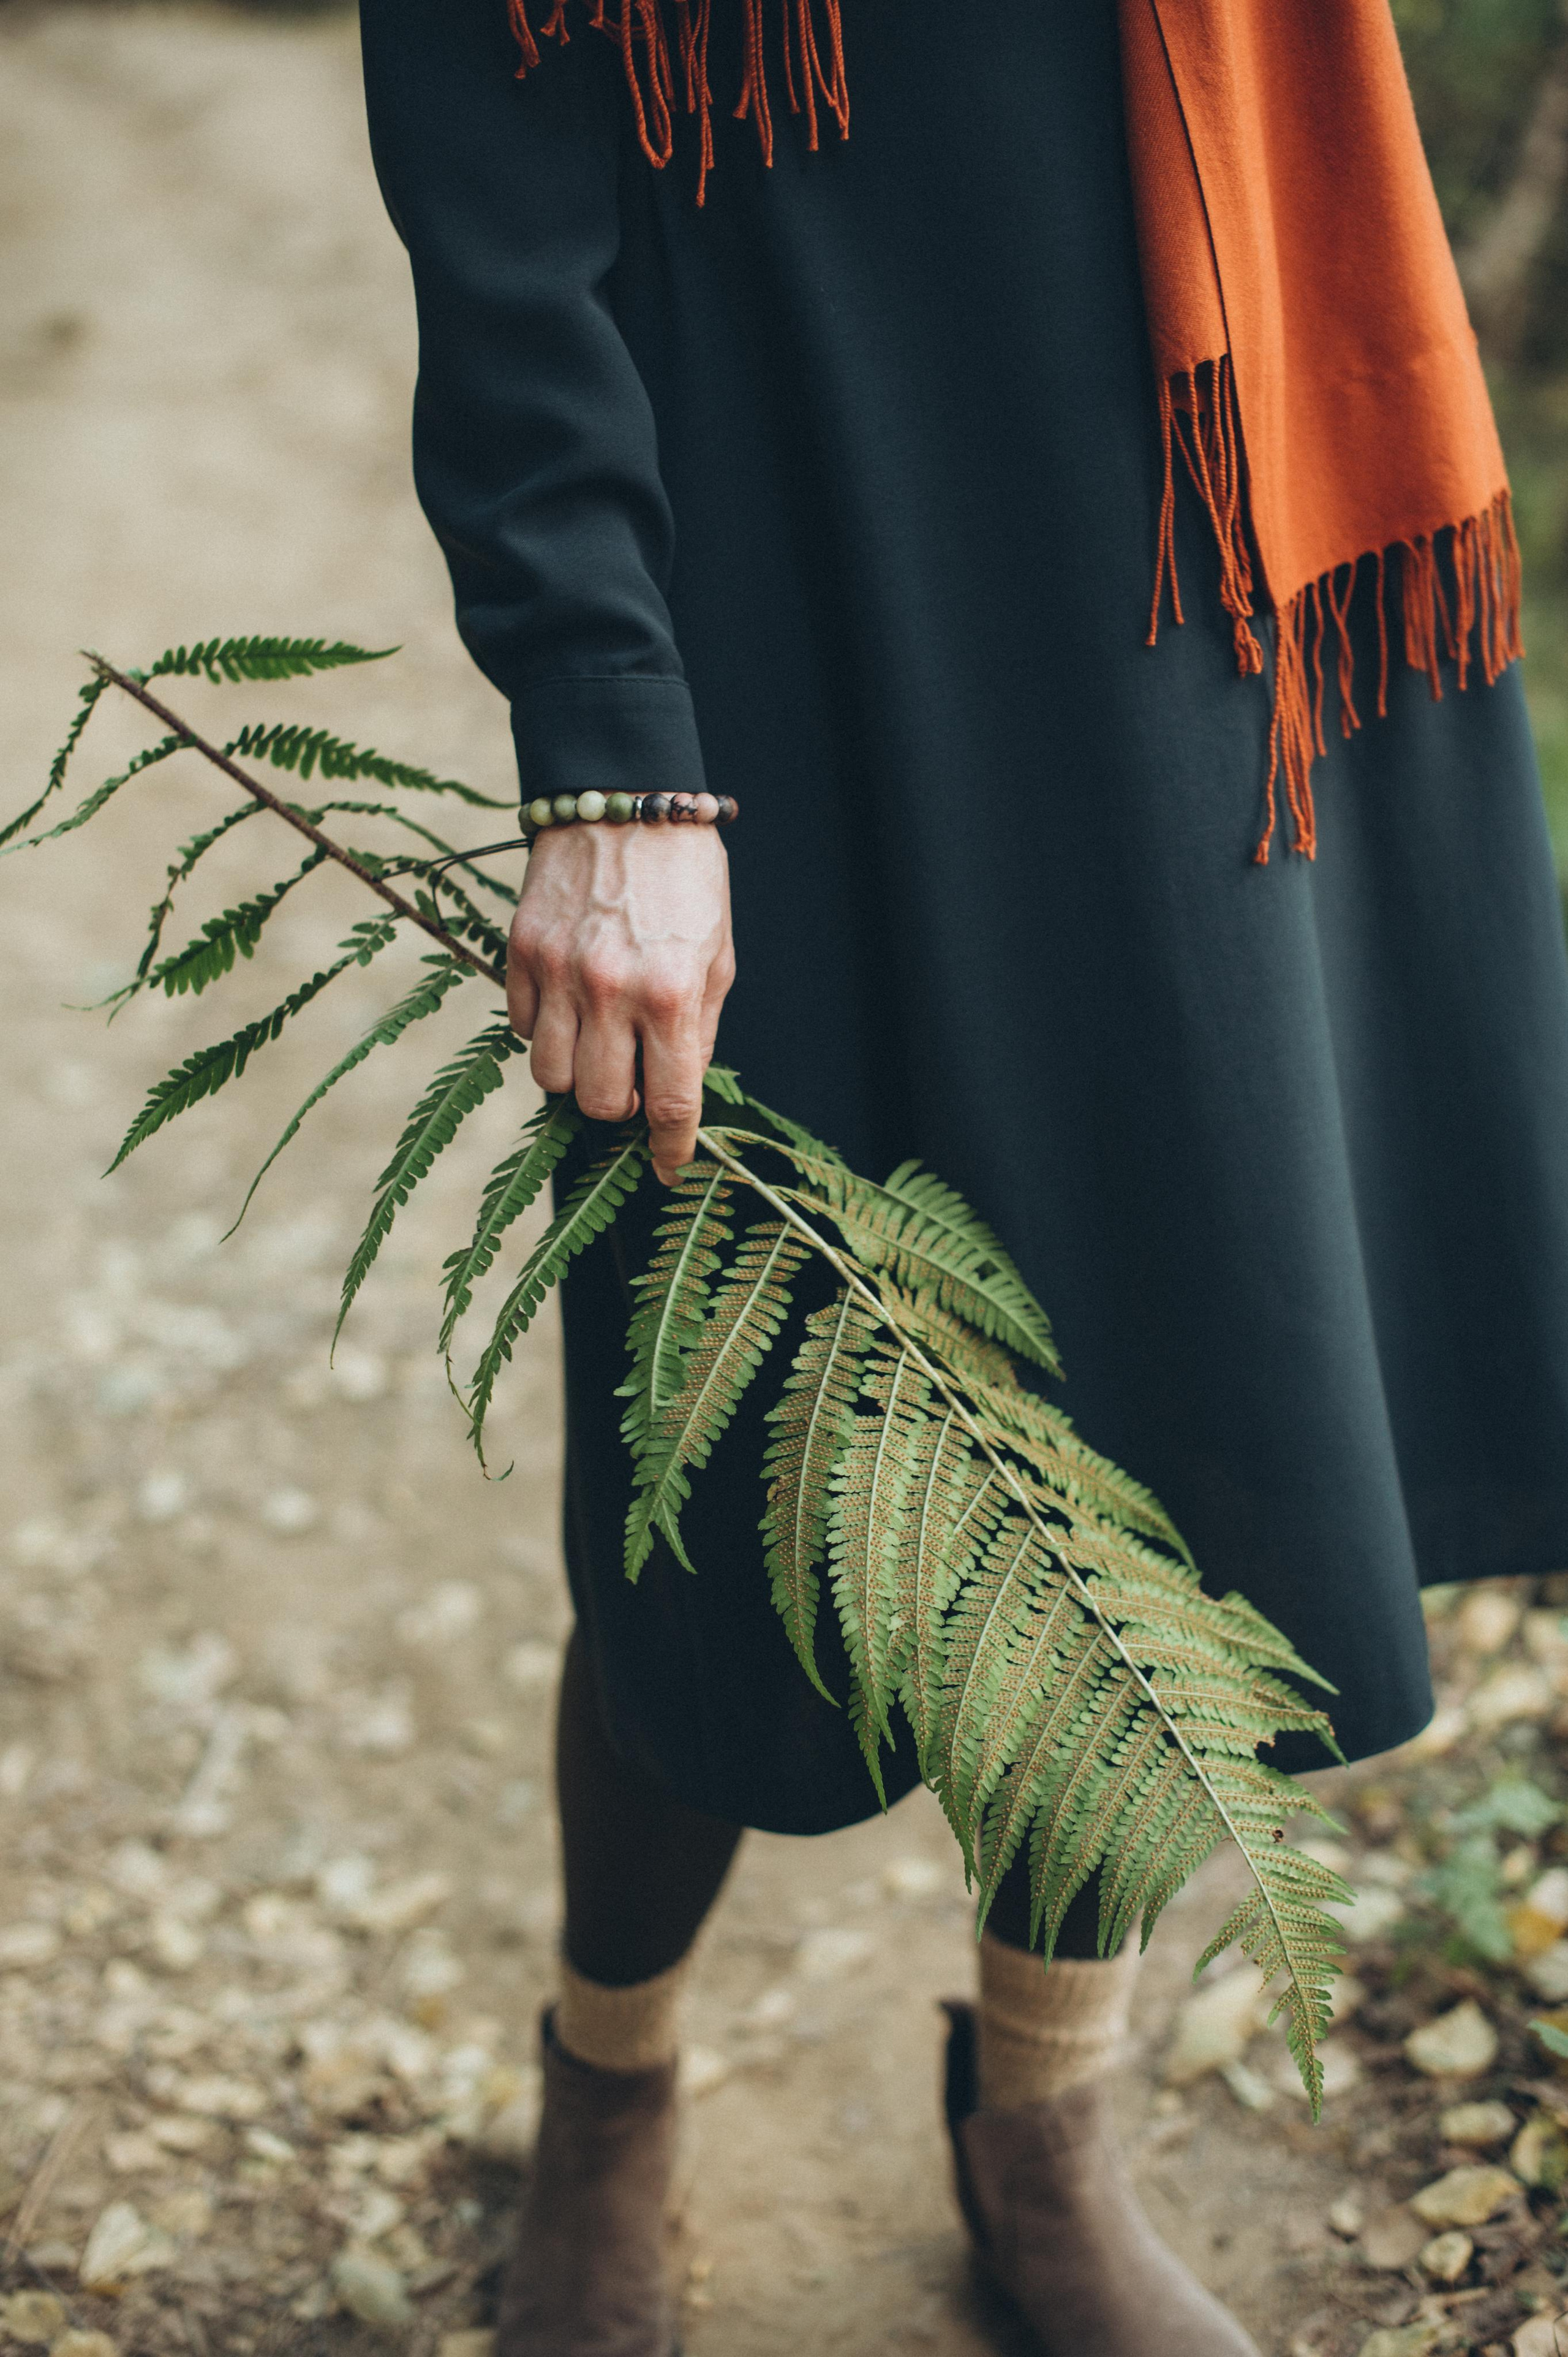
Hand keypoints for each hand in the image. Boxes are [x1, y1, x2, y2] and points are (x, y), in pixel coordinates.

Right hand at [506, 820, 734, 1183]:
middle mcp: (610, 990)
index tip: (667, 1167)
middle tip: (632, 1076)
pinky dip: (546, 1030)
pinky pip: (524, 1028)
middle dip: (619, 1106)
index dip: (669, 1148)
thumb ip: (699, 1030)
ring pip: (550, 1077)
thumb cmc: (685, 879)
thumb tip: (678, 1092)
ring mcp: (558, 973)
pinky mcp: (521, 952)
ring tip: (598, 1039)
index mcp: (670, 995)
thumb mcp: (716, 956)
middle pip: (598, 1103)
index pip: (669, 1102)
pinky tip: (570, 999)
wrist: (624, 798)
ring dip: (577, 1073)